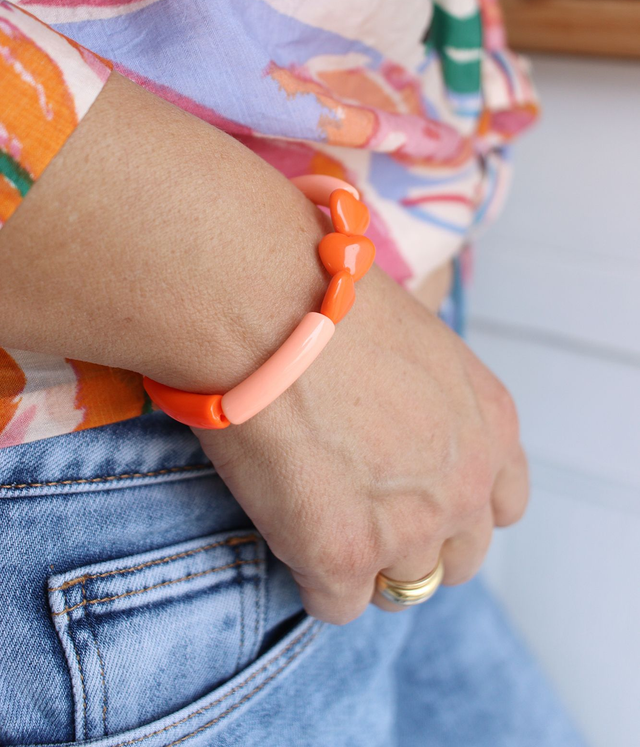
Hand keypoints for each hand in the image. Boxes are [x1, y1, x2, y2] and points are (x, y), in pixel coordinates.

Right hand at [0, 70, 527, 625]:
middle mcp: (466, 485)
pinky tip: (286, 529)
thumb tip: (401, 413)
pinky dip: (312, 578)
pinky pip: (338, 606)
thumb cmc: (330, 303)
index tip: (416, 495)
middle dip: (415, 542)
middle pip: (459, 557)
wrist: (268, 306)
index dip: (457, 505)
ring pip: (403, 589)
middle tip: (362, 511)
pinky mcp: (342, 556)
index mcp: (491, 427)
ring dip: (365, 565)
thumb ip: (433, 400)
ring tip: (317, 519)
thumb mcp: (420, 342)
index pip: (504, 504)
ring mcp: (409, 528)